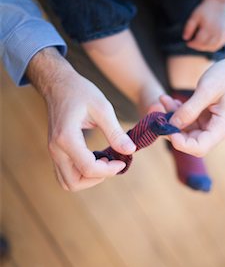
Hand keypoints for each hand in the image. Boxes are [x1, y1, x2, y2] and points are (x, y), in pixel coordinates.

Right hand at [44, 67, 135, 190]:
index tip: (123, 161)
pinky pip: (65, 173)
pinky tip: (96, 160)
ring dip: (88, 179)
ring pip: (67, 182)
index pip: (88, 168)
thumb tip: (130, 151)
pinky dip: (81, 174)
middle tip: (112, 164)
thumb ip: (115, 132)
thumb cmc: (80, 92)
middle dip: (97, 178)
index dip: (109, 170)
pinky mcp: (56, 151)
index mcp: (66, 138)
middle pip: (73, 183)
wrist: (58, 84)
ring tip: (104, 163)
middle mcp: (56, 149)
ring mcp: (53, 151)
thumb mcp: (102, 108)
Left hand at [160, 55, 224, 155]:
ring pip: (188, 129)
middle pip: (191, 141)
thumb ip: (189, 110)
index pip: (200, 147)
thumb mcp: (206, 90)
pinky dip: (179, 111)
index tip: (166, 129)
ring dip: (173, 117)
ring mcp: (214, 124)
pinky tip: (168, 100)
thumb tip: (172, 125)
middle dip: (173, 129)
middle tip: (157, 114)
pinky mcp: (209, 117)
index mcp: (224, 127)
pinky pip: (190, 120)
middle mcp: (219, 129)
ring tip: (162, 100)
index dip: (180, 143)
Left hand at [183, 0, 224, 51]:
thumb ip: (189, 27)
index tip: (188, 43)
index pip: (199, 42)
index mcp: (208, 28)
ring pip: (213, 48)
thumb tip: (185, 38)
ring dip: (205, 48)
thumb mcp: (194, 16)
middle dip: (197, 47)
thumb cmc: (205, 9)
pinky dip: (213, 47)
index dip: (192, 44)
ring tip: (200, 44)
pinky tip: (208, 43)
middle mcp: (217, 33)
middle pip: (206, 46)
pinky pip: (219, 46)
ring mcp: (223, 35)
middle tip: (193, 43)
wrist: (218, 3)